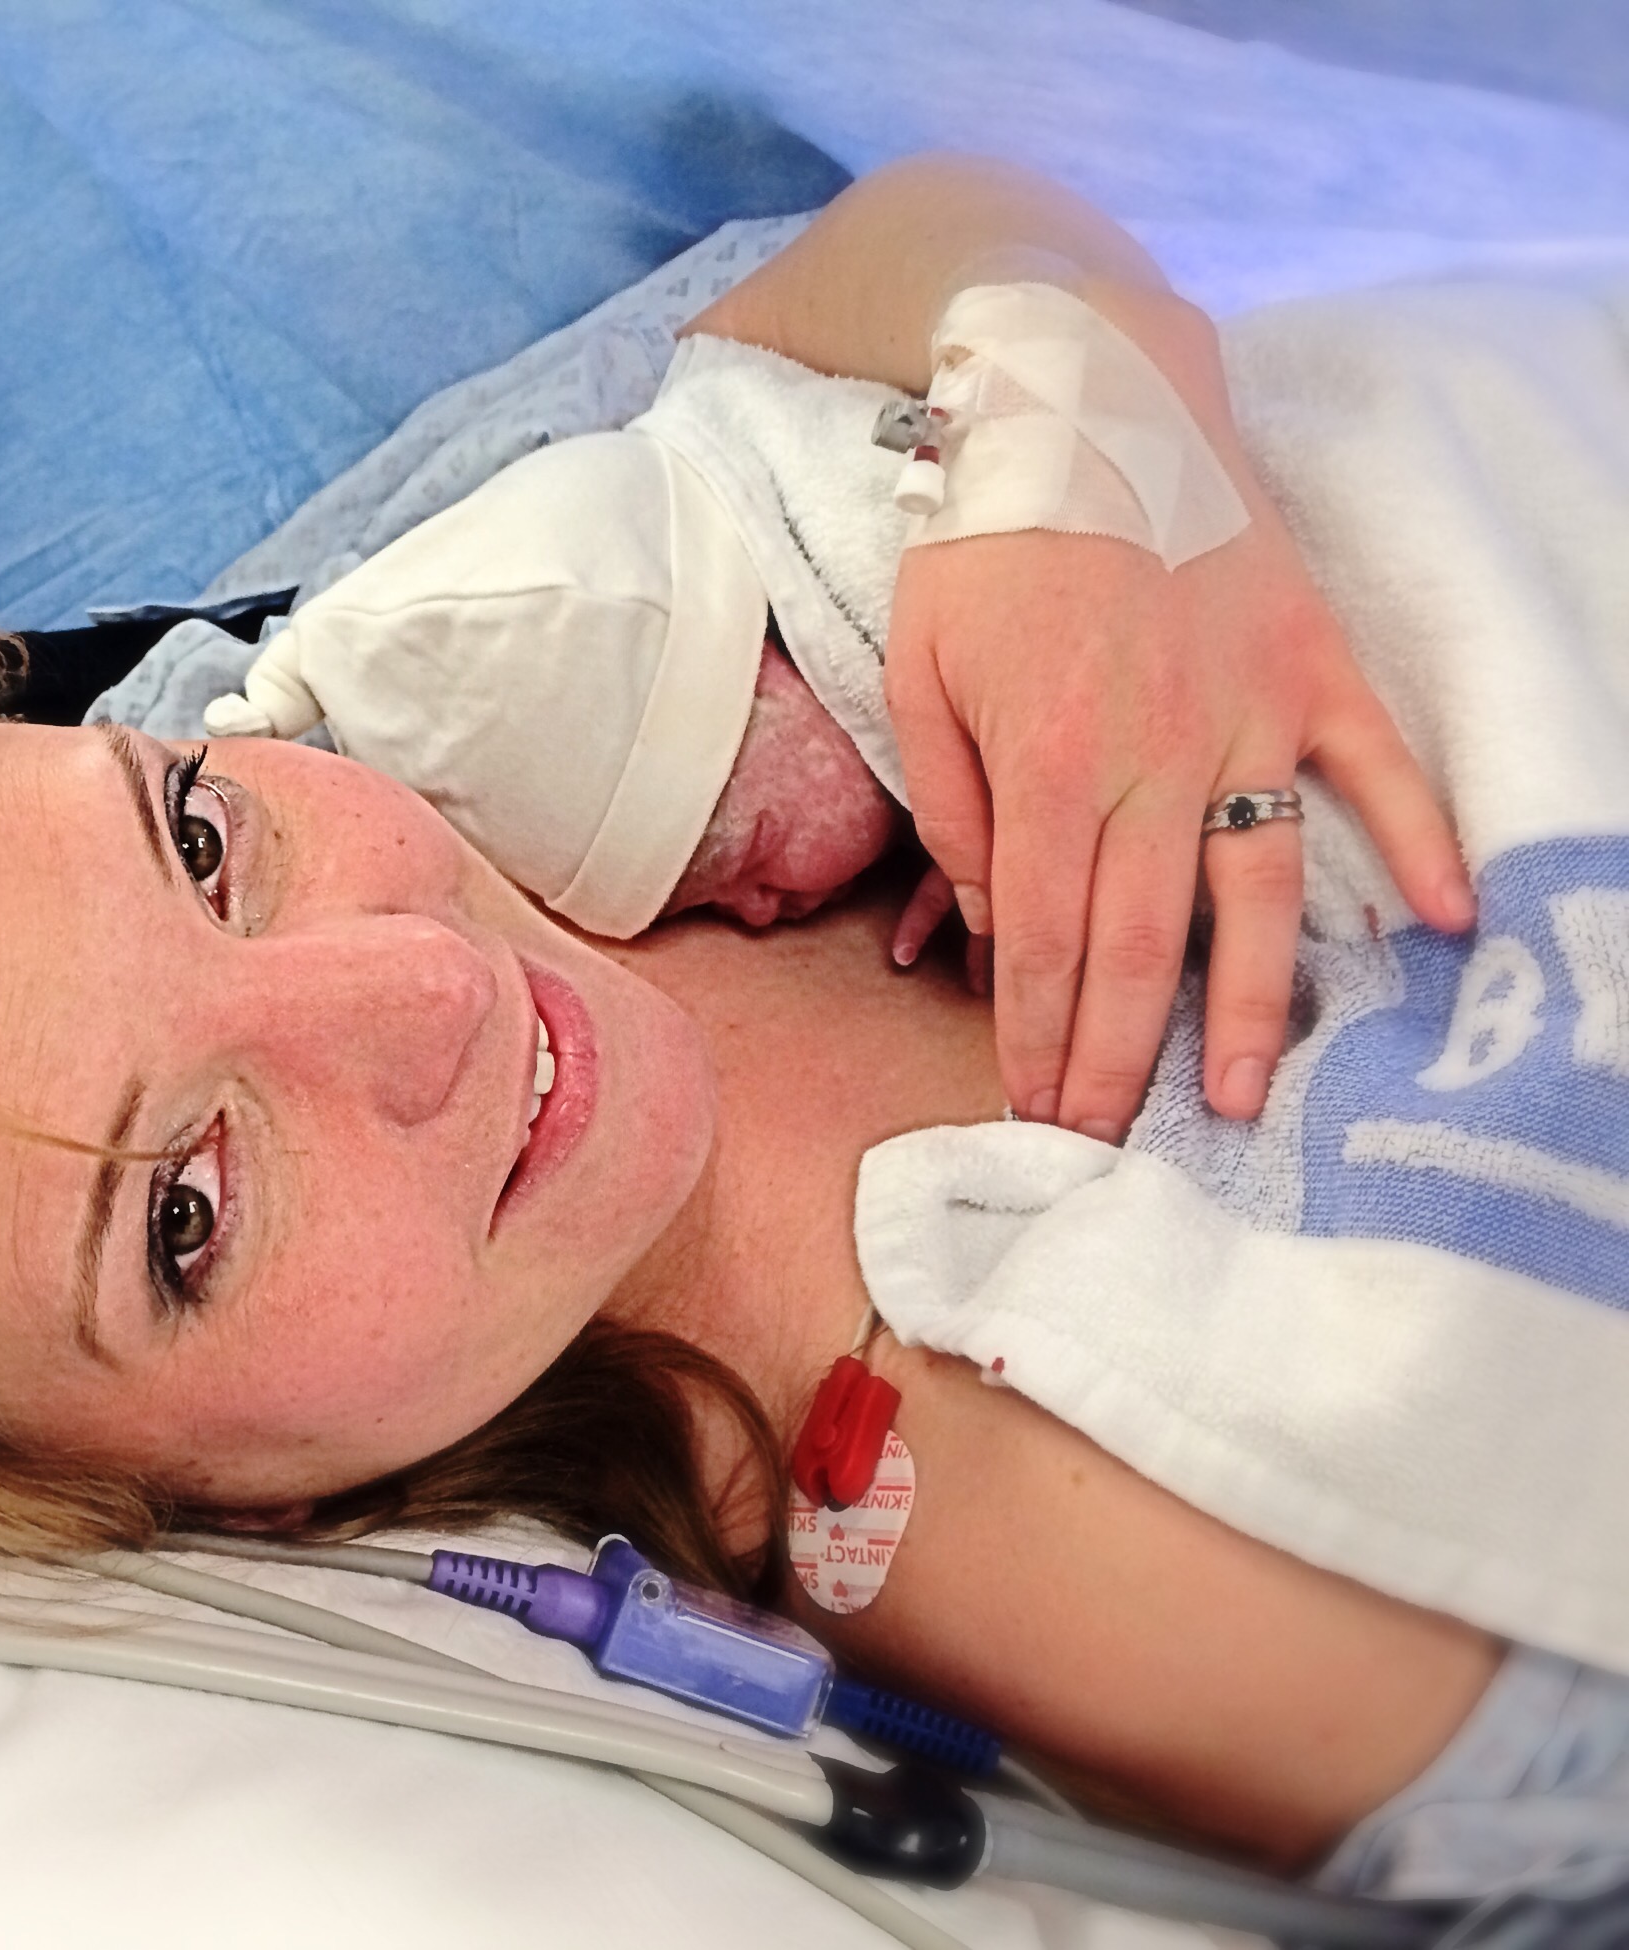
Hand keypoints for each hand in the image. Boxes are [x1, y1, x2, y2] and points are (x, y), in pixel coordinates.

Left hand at [884, 503, 1472, 1138]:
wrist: (1085, 395)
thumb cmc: (984, 541)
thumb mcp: (918, 668)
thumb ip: (954, 804)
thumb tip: (996, 922)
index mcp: (1046, 759)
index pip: (1043, 937)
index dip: (1038, 1035)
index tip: (1033, 1109)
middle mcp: (1154, 752)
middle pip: (1142, 942)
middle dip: (1118, 1056)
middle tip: (1106, 1144)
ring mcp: (1247, 711)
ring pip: (1257, 889)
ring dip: (1250, 1004)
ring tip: (1240, 1100)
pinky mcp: (1311, 666)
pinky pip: (1376, 767)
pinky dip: (1417, 842)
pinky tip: (1441, 928)